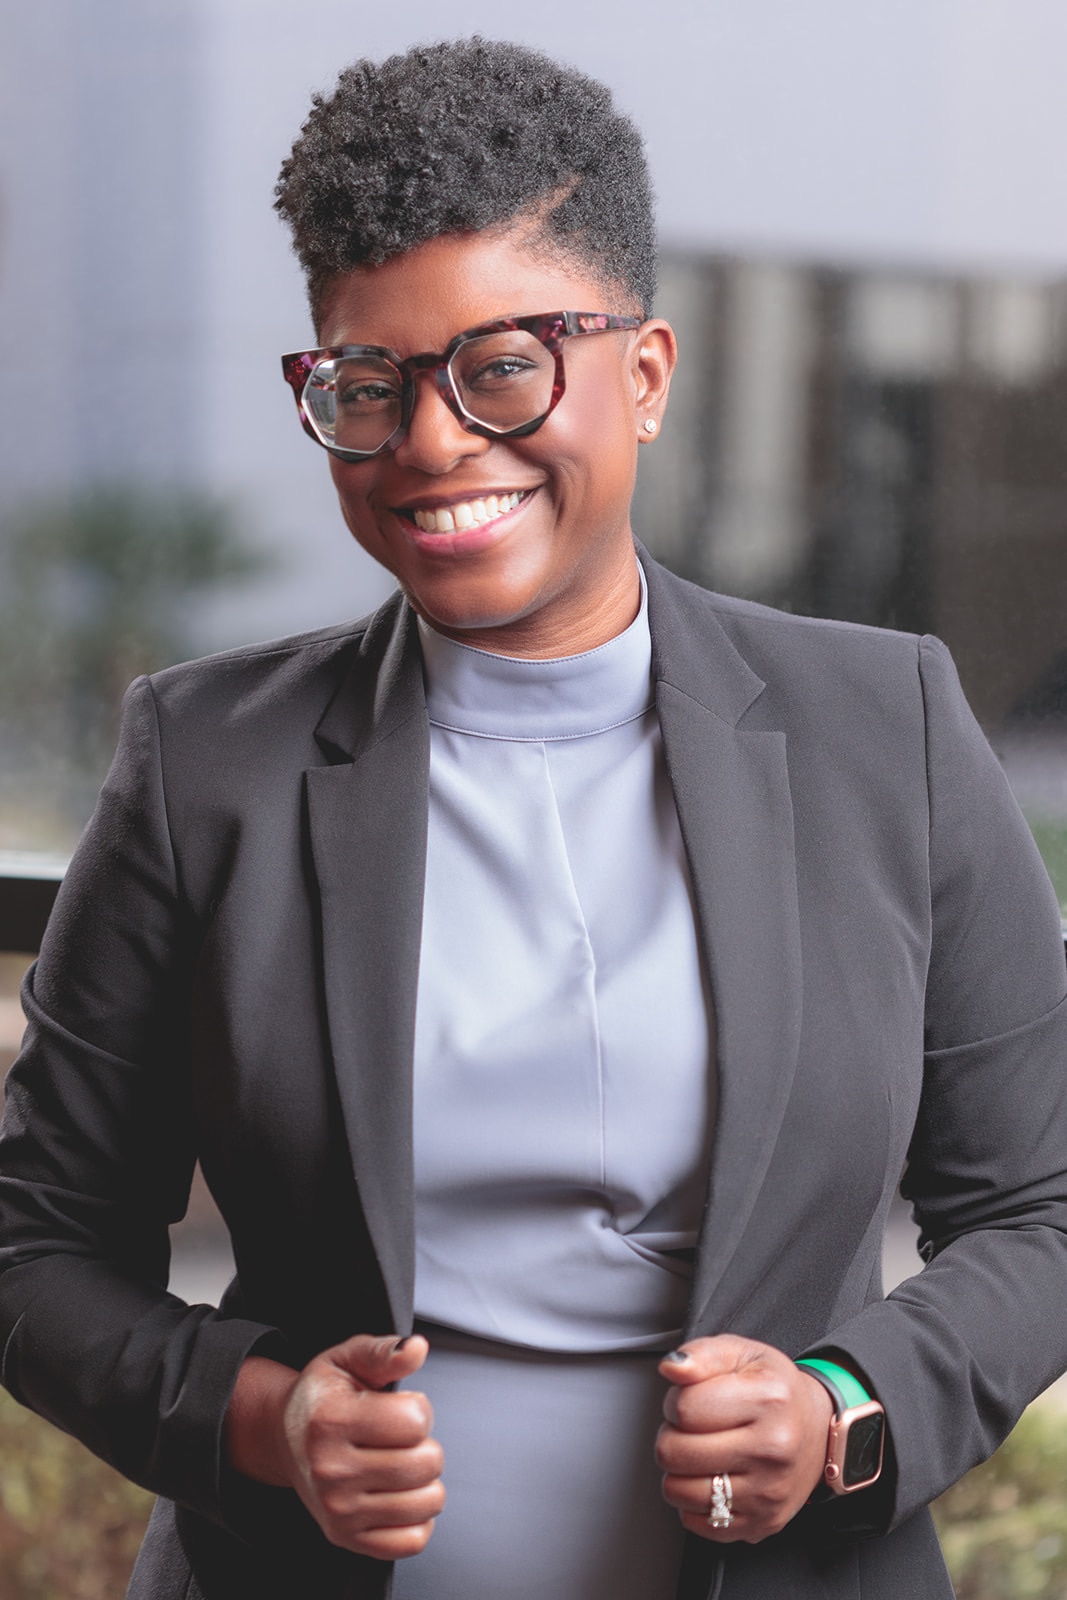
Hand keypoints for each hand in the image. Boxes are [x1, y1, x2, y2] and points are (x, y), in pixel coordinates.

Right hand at [226, 1333, 443, 1558]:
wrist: (284, 1436)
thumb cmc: (324, 1396)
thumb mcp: (348, 1359)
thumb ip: (385, 1351)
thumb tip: (417, 1348)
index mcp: (332, 1420)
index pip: (416, 1420)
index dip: (419, 1408)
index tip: (400, 1408)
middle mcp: (331, 1470)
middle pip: (427, 1463)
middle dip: (426, 1444)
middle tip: (399, 1438)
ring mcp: (337, 1511)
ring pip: (427, 1503)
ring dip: (426, 1481)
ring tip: (400, 1464)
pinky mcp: (345, 1538)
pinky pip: (412, 1541)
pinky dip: (418, 1518)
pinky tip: (399, 1494)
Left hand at [656, 1335, 831, 1543]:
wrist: (816, 1431)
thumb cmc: (773, 1391)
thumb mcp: (742, 1354)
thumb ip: (702, 1354)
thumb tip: (672, 1368)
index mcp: (768, 1400)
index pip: (684, 1408)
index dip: (674, 1401)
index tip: (688, 1399)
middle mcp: (773, 1450)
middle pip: (674, 1452)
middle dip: (671, 1435)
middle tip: (693, 1427)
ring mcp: (768, 1493)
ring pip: (677, 1491)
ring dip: (678, 1470)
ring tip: (701, 1451)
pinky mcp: (761, 1524)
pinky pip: (694, 1521)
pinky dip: (692, 1500)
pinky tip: (712, 1477)